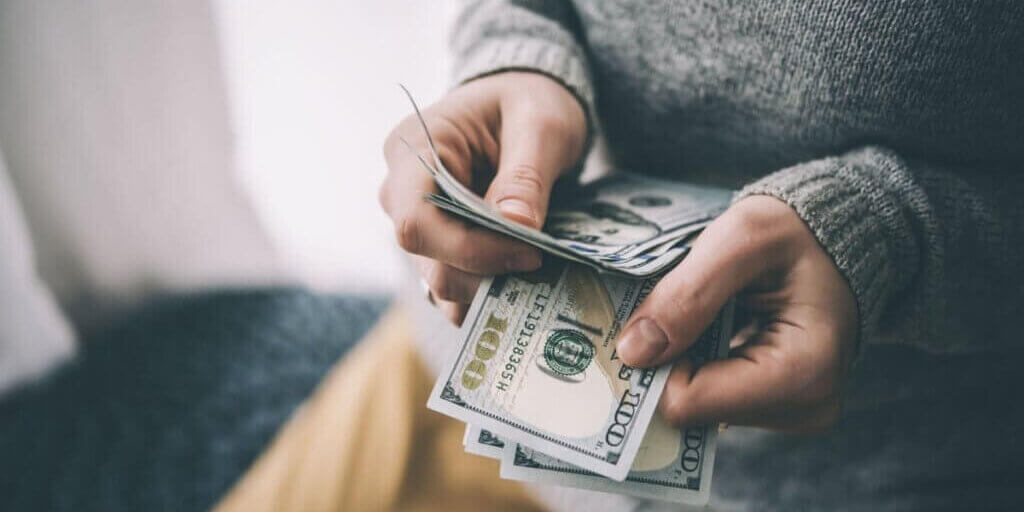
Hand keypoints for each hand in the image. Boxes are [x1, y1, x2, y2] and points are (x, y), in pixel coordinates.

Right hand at [380, 72, 586, 323]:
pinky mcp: (439, 244)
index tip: (530, 251)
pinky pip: (456, 285)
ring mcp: (418, 221)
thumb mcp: (540, 125)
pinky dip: (490, 292)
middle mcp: (401, 191)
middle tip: (544, 262)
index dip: (470, 250)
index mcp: (412, 149)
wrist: (526, 102)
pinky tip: (526, 278)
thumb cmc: (529, 101)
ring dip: (491, 288)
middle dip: (488, 273)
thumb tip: (517, 227)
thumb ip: (526, 176)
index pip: (418, 223)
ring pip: (442, 282)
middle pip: (429, 262)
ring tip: (538, 270)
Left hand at [616, 196, 857, 432]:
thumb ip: (687, 294)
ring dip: (687, 356)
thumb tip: (634, 353)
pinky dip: (702, 361)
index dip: (659, 358)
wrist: (833, 239)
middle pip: (692, 407)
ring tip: (708, 311)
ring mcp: (795, 411)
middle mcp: (806, 406)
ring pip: (698, 403)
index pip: (690, 401)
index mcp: (804, 371)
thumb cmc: (796, 232)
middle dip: (672, 357)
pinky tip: (715, 326)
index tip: (651, 317)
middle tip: (677, 308)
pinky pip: (715, 397)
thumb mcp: (740, 239)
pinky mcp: (780, 406)